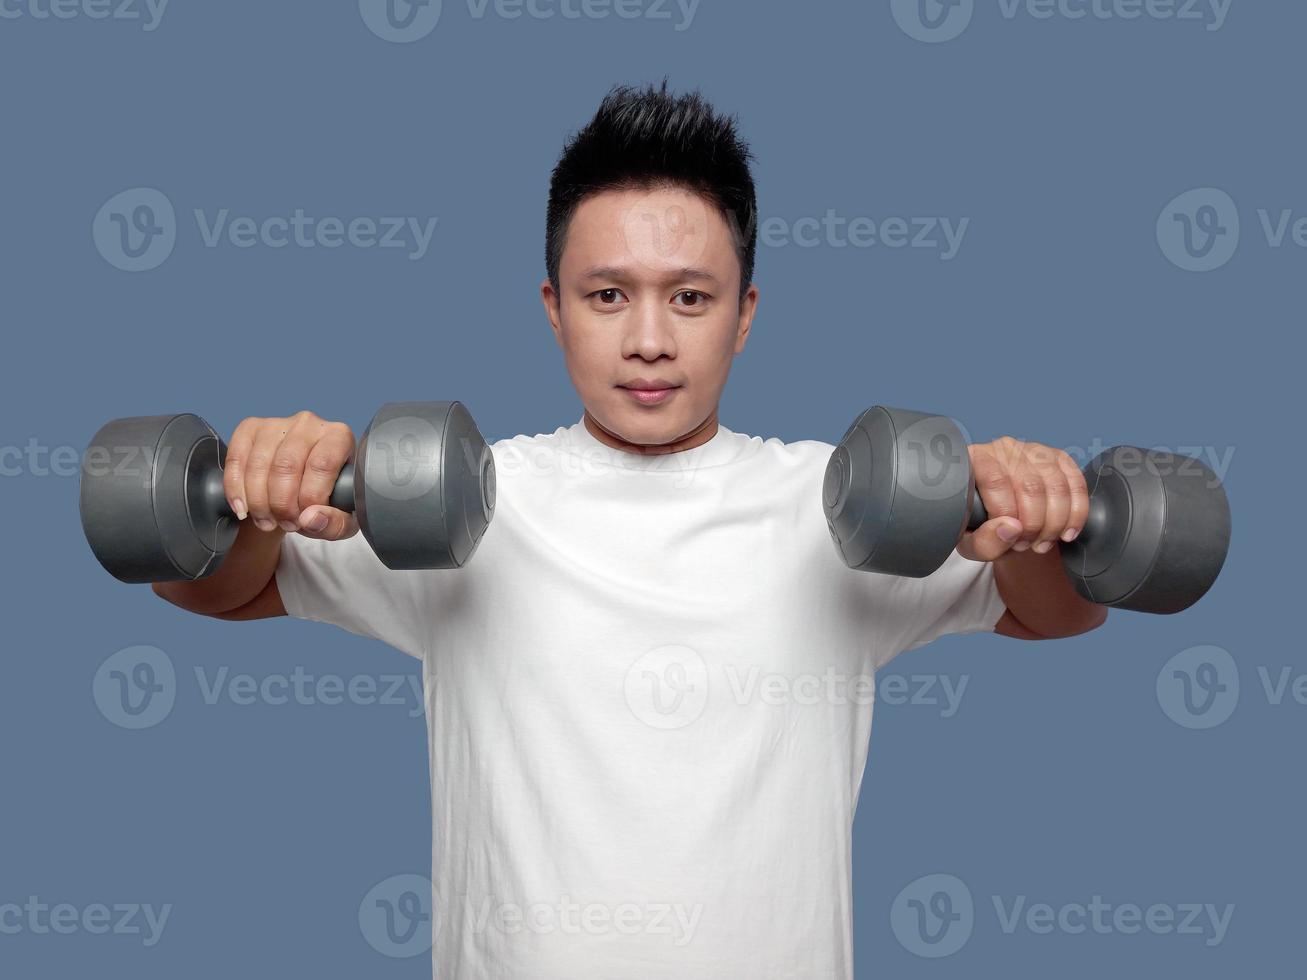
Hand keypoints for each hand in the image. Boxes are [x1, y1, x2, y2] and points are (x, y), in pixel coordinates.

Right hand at [222, 412, 358, 540]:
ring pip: (259, 465)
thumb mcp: (343, 519)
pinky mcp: (250, 429)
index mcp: (339, 436)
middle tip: (286, 524)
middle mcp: (309, 423)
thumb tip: (310, 518)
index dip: (309, 499)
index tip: (305, 519)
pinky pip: (236, 459)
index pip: (321, 465)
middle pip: (286, 466)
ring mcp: (277, 424)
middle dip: (282, 505)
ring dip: (259, 502)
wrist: (301, 489)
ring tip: (268, 521)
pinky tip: (243, 508)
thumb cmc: (327, 499)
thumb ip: (335, 523)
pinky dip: (236, 489)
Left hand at [956, 437, 1087, 562]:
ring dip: (1055, 523)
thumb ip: (984, 541)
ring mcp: (1033, 451)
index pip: (996, 482)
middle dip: (1034, 525)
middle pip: (1030, 486)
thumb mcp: (970, 543)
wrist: (998, 521)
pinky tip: (1066, 532)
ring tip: (1042, 542)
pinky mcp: (1057, 458)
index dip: (1008, 515)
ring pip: (1056, 486)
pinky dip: (1077, 513)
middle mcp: (1003, 449)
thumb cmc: (979, 527)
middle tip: (1026, 545)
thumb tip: (1012, 528)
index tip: (1011, 540)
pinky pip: (1076, 483)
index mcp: (973, 460)